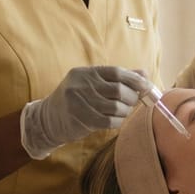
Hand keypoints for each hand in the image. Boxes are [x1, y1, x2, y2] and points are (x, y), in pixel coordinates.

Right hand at [20, 66, 149, 159]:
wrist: (49, 118)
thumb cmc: (76, 99)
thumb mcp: (92, 83)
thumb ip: (117, 78)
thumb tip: (144, 74)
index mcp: (86, 72)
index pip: (116, 72)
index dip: (134, 79)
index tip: (145, 85)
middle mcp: (82, 85)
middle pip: (119, 90)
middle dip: (132, 97)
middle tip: (134, 102)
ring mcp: (80, 102)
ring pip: (116, 107)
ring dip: (125, 111)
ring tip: (123, 111)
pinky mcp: (81, 119)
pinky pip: (110, 121)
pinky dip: (118, 121)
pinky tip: (117, 120)